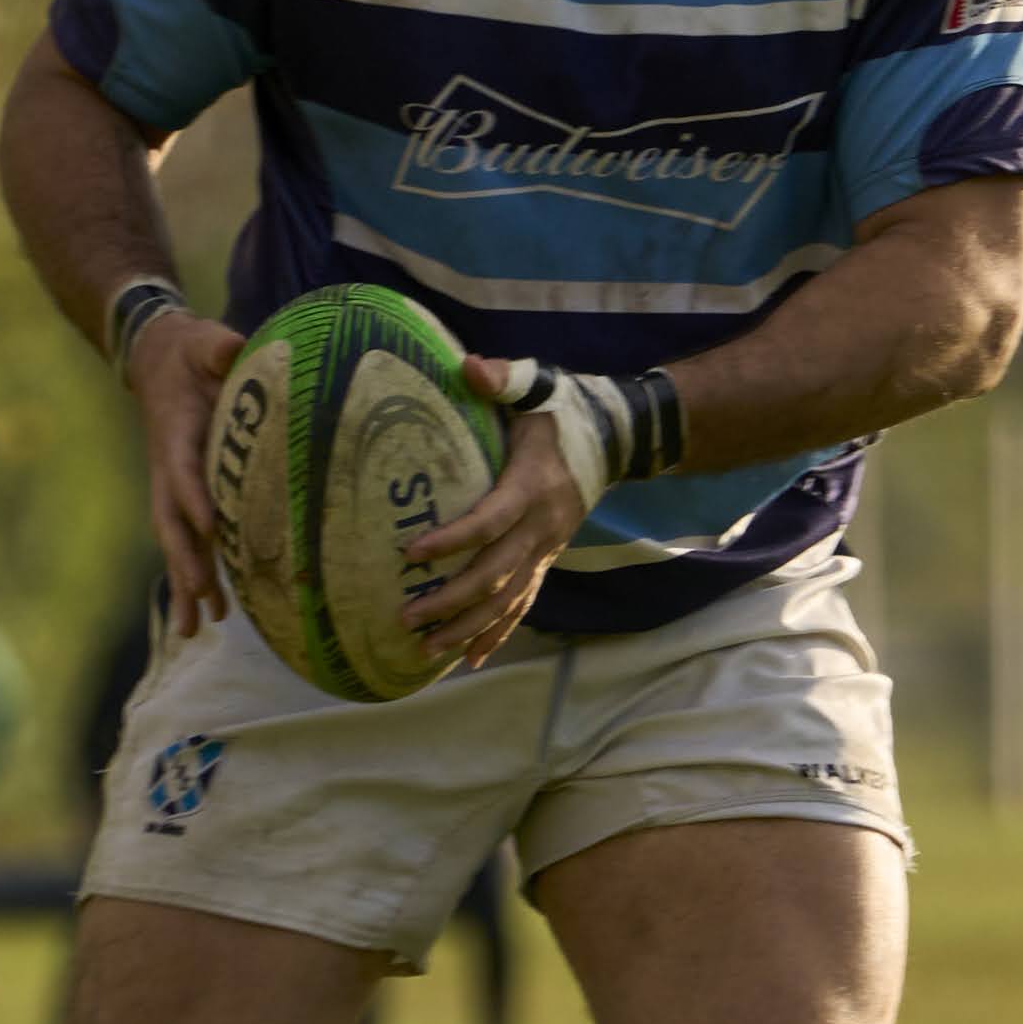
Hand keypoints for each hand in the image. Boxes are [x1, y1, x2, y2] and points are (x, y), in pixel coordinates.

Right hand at [129, 308, 242, 634]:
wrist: (158, 360)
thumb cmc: (190, 352)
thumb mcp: (204, 341)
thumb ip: (218, 347)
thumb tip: (234, 349)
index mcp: (176, 433)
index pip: (183, 469)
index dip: (194, 496)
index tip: (211, 526)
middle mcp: (169, 471)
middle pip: (172, 522)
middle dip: (185, 561)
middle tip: (198, 596)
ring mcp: (174, 490)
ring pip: (177, 545)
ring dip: (186, 585)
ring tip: (194, 629)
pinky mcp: (186, 499)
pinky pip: (190, 545)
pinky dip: (196, 580)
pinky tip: (210, 617)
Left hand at [404, 356, 597, 669]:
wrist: (617, 437)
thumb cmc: (565, 412)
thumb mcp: (538, 387)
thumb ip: (504, 379)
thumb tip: (468, 366)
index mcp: (531, 487)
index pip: (488, 521)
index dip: (451, 540)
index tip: (410, 554)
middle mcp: (541, 528)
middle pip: (494, 574)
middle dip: (450, 601)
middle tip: (405, 616)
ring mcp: (546, 549)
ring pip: (507, 600)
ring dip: (467, 627)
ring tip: (425, 648)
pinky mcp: (547, 559)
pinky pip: (523, 604)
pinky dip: (498, 632)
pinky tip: (470, 657)